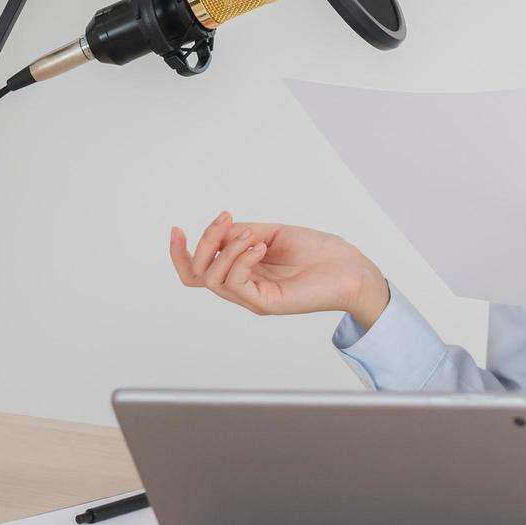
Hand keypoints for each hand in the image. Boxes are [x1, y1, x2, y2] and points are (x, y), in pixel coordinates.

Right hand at [169, 211, 389, 326]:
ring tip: (253, 236)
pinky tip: (259, 247)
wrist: (349, 269)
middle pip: (196, 274)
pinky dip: (241, 259)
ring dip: (226, 249)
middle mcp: (243, 287)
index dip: (180, 253)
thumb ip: (242, 234)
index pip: (198, 270)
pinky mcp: (266, 303)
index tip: (176, 229)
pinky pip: (236, 283)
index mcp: (242, 271)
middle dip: (203, 243)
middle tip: (223, 221)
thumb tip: (217, 231)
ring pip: (213, 278)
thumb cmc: (319, 253)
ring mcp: (253, 297)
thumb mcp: (272, 234)